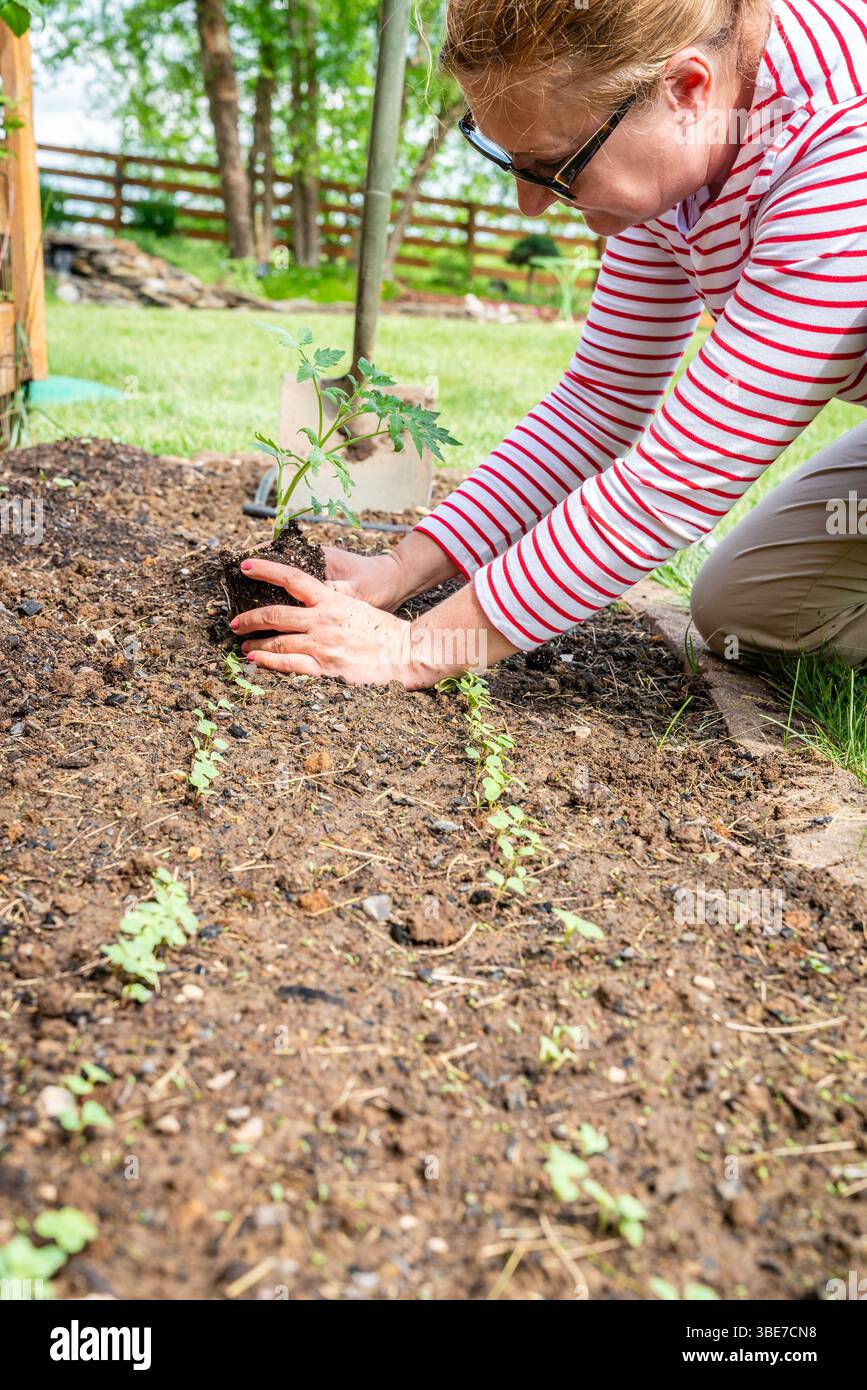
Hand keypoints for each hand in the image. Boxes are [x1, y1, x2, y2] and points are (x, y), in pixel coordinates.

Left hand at [231, 558, 417, 684]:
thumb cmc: (384, 631)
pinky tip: (256, 660)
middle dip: (250, 618)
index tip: (246, 565)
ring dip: (256, 643)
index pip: (292, 578)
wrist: (405, 652)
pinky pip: (289, 664)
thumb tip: (310, 604)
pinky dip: (269, 661)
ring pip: (277, 641)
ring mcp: (322, 644)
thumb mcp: (357, 607)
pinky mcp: (325, 667)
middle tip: (235, 621)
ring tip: (243, 645)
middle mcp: (322, 620)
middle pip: (275, 614)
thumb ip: (332, 605)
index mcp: (332, 599)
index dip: (266, 569)